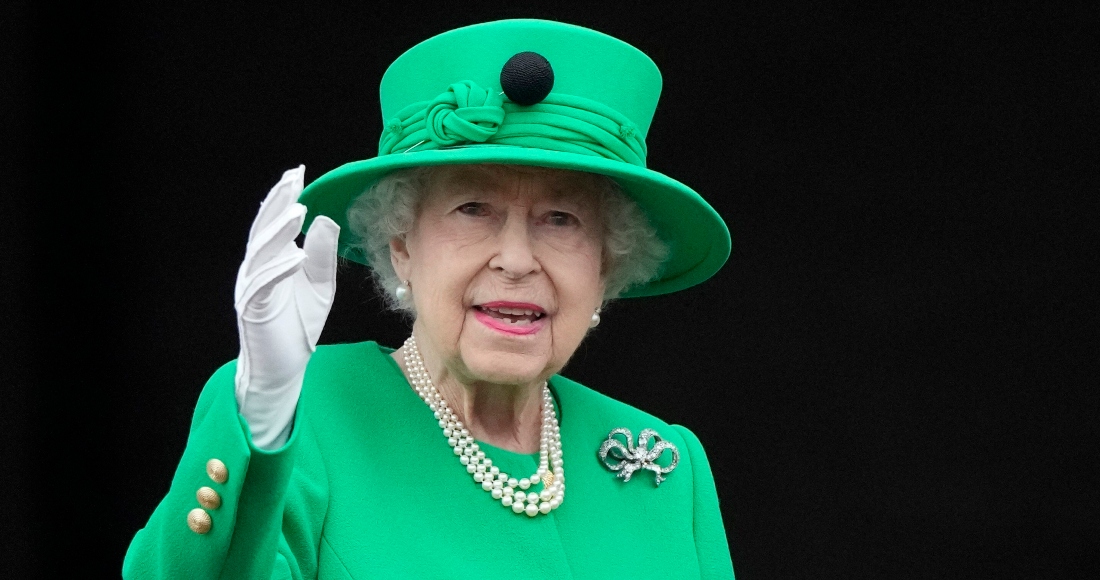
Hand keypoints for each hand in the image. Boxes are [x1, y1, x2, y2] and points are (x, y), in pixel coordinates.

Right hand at [233, 165, 338, 445]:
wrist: (284, 368)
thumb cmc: (298, 326)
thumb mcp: (319, 285)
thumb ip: (321, 255)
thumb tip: (325, 220)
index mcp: (270, 262)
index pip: (275, 224)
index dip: (284, 199)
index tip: (298, 175)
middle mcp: (256, 271)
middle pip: (264, 230)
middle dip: (278, 203)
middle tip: (292, 179)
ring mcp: (252, 290)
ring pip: (262, 253)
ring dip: (279, 232)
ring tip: (297, 210)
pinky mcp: (254, 311)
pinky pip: (265, 286)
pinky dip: (279, 269)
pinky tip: (295, 255)